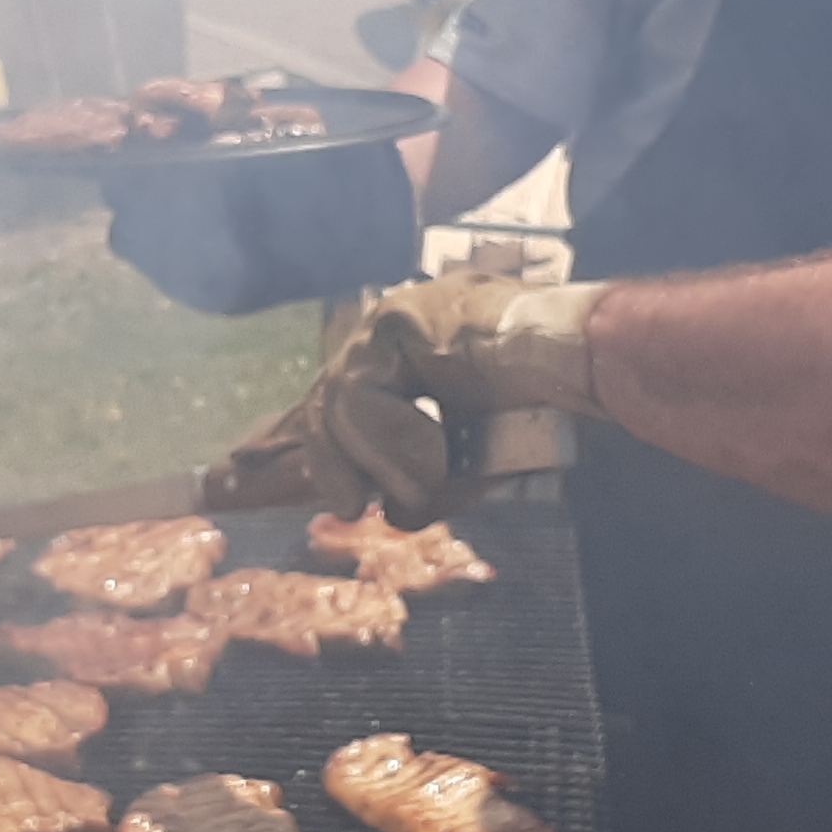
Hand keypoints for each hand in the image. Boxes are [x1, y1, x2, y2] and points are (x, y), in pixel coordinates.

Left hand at [230, 275, 608, 526]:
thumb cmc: (539, 417)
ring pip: (338, 408)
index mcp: (404, 363)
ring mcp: (391, 322)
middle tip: (336, 504)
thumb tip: (379, 510)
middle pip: (323, 407)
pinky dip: (398, 440)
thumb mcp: (458, 462)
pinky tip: (439, 452)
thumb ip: (412, 480)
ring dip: (384, 463)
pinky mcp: (397, 321)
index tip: (250, 471)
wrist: (581, 367)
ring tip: (430, 479)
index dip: (293, 440)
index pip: (331, 404)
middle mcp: (389, 335)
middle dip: (324, 464)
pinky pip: (361, 397)